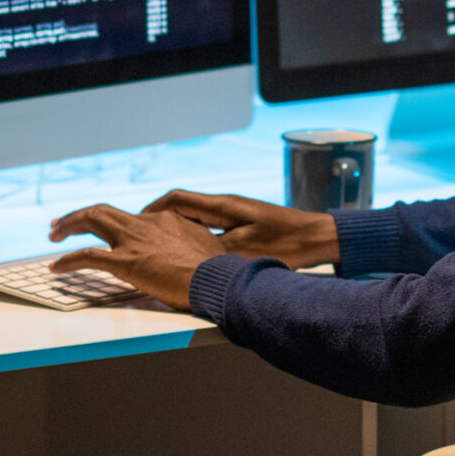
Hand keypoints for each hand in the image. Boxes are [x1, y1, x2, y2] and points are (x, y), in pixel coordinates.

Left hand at [46, 205, 223, 309]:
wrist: (216, 278)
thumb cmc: (217, 270)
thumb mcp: (207, 246)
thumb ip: (192, 244)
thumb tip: (191, 252)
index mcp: (164, 219)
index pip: (132, 217)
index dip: (113, 222)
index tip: (104, 230)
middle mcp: (145, 223)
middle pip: (104, 211)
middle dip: (79, 215)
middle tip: (61, 223)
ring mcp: (134, 241)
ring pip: (91, 220)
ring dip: (69, 224)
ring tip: (53, 234)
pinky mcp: (125, 262)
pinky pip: (86, 257)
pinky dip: (67, 261)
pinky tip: (55, 268)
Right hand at [138, 191, 340, 268]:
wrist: (318, 237)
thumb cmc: (288, 242)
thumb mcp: (248, 250)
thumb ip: (216, 251)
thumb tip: (187, 255)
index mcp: (223, 206)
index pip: (178, 200)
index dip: (153, 209)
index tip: (137, 222)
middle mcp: (225, 206)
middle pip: (182, 207)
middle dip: (159, 218)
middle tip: (140, 236)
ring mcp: (234, 215)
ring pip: (195, 218)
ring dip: (175, 228)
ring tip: (158, 247)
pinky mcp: (243, 226)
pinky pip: (208, 227)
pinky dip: (193, 236)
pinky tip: (190, 254)